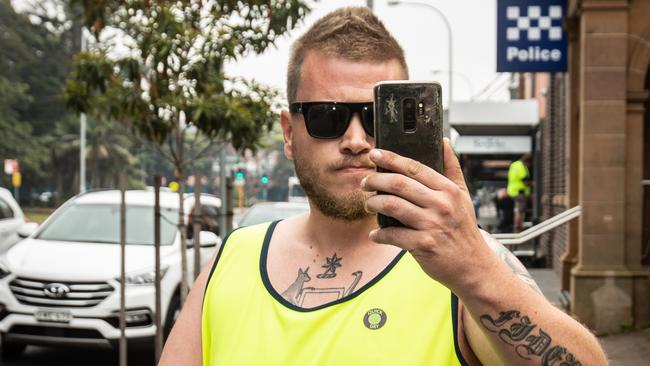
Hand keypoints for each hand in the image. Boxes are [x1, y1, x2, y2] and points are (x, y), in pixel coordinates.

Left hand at [362, 138, 492, 291]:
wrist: (473, 266)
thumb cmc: (464, 230)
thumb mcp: (463, 196)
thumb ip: (452, 168)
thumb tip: (444, 142)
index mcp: (448, 190)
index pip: (414, 168)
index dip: (391, 159)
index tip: (374, 154)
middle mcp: (441, 205)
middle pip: (399, 184)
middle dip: (376, 180)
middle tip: (365, 182)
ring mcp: (432, 225)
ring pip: (392, 206)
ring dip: (374, 203)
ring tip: (369, 204)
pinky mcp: (423, 245)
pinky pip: (393, 235)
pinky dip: (380, 234)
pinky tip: (375, 234)